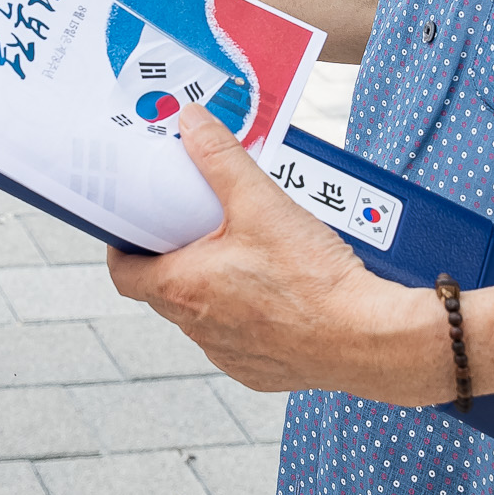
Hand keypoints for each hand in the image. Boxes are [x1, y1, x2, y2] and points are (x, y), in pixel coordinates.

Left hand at [106, 112, 441, 403]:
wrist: (370, 338)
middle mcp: (199, 329)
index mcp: (183, 290)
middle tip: (196, 225)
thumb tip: (191, 124)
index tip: (135, 225)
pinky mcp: (261, 370)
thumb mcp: (261, 203)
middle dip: (175, 257)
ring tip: (243, 252)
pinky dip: (247, 314)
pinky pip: (239, 338)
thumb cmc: (313, 280)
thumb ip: (220, 158)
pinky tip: (274, 290)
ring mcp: (229, 354)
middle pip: (164, 290)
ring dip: (213, 286)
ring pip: (203, 315)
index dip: (123, 247)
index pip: (124, 274)